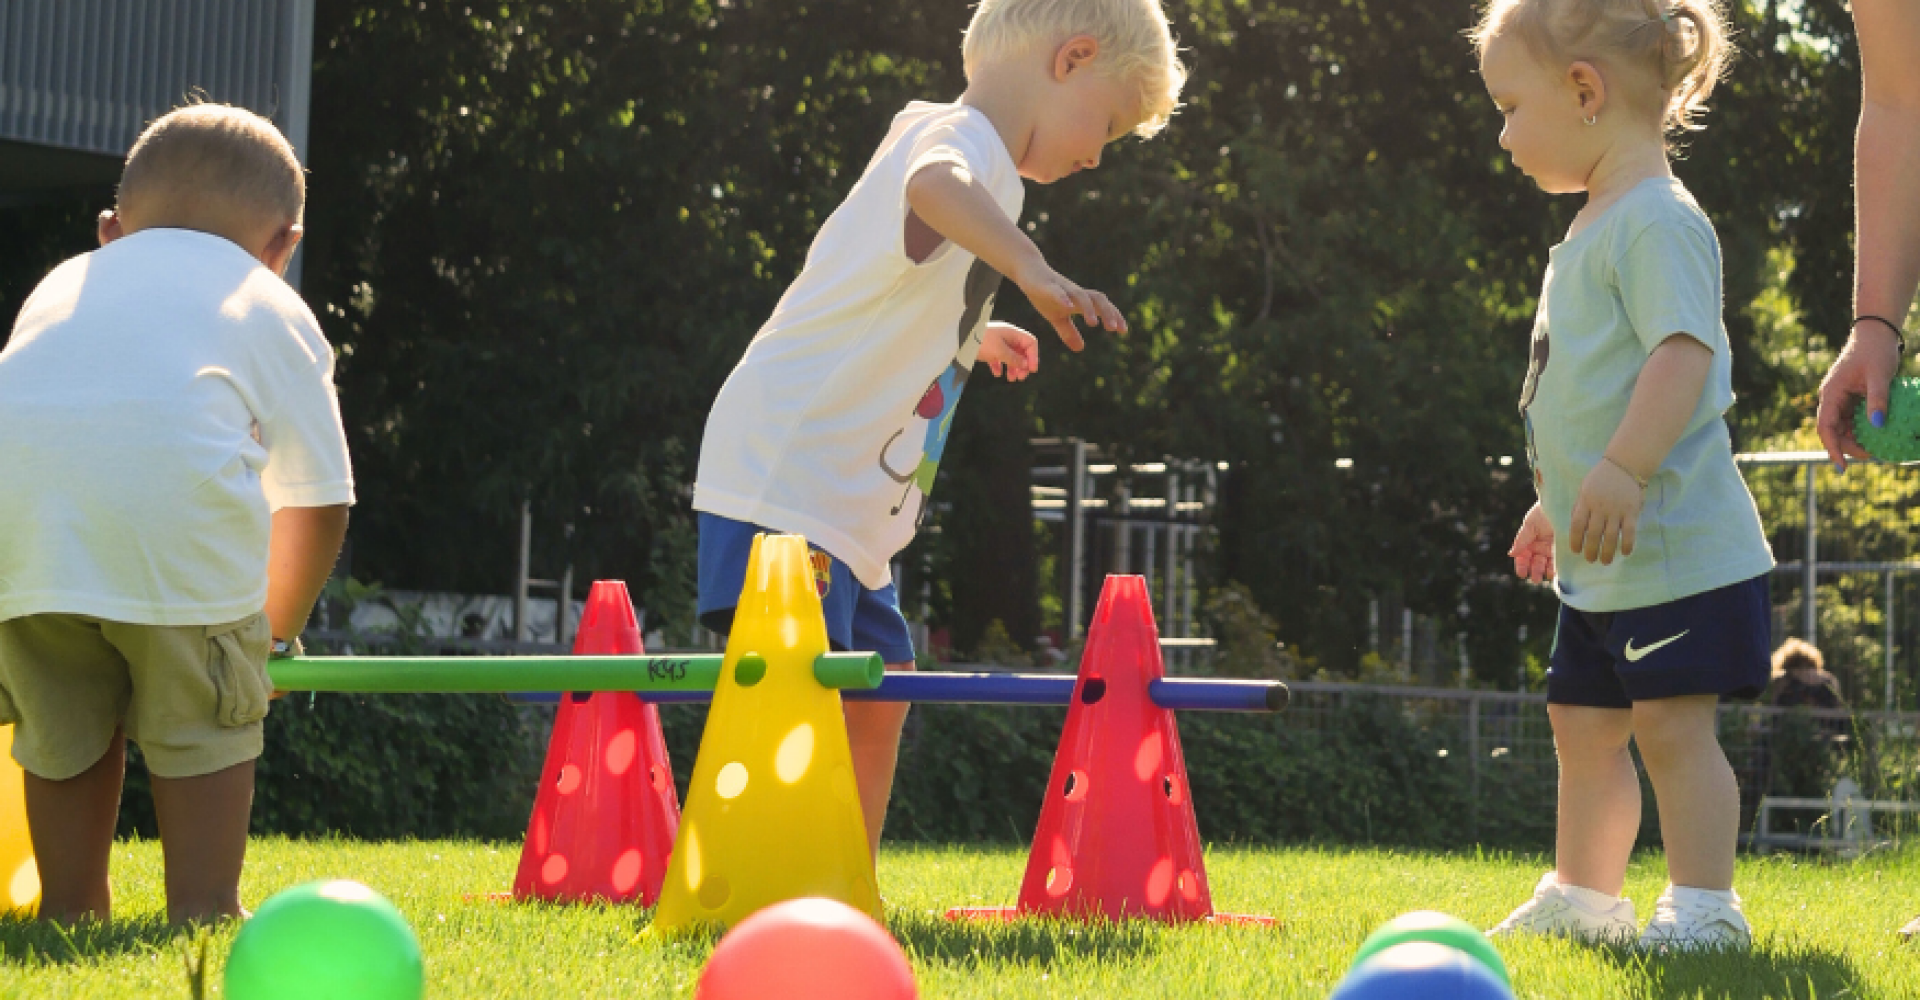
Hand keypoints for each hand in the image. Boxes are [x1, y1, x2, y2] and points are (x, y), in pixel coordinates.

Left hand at [977, 322, 1038, 380]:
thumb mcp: (1000, 351)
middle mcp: (1006, 337)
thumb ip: (1014, 358)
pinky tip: (997, 373)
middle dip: (1023, 365)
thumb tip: (1025, 365)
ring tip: (1011, 379)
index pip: (1030, 342)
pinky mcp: (987, 349)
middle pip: (1021, 351)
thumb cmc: (980, 340)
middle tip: (1021, 377)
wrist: (958, 338)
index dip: (1033, 356)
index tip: (1031, 369)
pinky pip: (997, 358)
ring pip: (1010, 356)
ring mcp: (996, 342)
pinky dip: (999, 366)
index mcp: (1012, 333)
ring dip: (1012, 368)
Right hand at [1011, 259, 1125, 350]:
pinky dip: (1064, 299)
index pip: (1102, 307)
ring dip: (1088, 309)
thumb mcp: (1056, 317)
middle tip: (1114, 329)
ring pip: (1080, 295)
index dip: (1114, 316)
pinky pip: (1057, 292)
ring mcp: (1062, 288)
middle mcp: (1075, 293)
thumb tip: (1081, 348)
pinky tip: (1068, 307)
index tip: (1124, 331)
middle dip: (1107, 313)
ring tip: (1093, 323)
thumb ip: (1068, 331)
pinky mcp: (1046, 286)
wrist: (1028, 270)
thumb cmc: (1044, 293)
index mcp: (1079, 301)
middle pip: (1097, 299)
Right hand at [1508, 502, 1555, 583]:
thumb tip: (1511, 554)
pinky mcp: (1565, 550)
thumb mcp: (1530, 524)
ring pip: (1547, 565)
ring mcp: (1552, 550)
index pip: (1523, 557)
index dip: (1522, 566)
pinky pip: (1560, 562)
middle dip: (1534, 572)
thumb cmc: (1544, 511)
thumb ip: (1521, 539)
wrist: (1563, 503)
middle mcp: (1540, 548)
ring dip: (1545, 573)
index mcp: (1529, 542)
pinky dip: (1557, 569)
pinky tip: (1556, 573)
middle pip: (1535, 564)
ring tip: (1545, 576)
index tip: (1522, 573)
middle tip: (1535, 579)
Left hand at [1568, 459, 1642, 564]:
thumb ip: (1580, 507)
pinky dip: (1627, 544)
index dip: (1575, 540)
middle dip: (1591, 550)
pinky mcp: (1632, 511)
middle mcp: (1600, 507)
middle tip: (1590, 560)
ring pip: (1611, 536)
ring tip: (1605, 561)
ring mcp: (1617, 510)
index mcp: (1585, 501)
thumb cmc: (1600, 478)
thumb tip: (1575, 528)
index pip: (1577, 525)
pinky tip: (1625, 552)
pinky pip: (1629, 531)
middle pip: (1594, 534)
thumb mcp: (1584, 489)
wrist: (1624, 464)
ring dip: (1608, 551)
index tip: (1576, 551)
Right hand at [1816, 321, 1901, 470]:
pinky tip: (1876, 434)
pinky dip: (1862, 428)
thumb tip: (1878, 426)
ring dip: (1855, 439)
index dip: (1832, 448)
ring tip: (1875, 449)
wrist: (1876, 333)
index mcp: (1830, 393)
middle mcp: (1831, 398)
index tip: (1842, 466)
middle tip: (1870, 456)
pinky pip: (1852, 418)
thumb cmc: (1876, 351)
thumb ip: (1878, 400)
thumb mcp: (1880, 375)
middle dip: (1847, 447)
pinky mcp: (1851, 397)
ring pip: (1842, 426)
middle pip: (1833, 430)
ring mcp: (1840, 398)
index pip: (1825, 427)